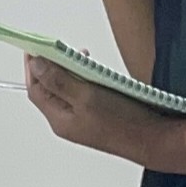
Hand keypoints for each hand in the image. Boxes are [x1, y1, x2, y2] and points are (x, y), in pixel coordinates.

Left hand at [26, 57, 173, 163]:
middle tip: (58, 48)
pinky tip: (94, 71)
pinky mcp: (97, 115)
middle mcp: (67, 121)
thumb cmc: (123, 123)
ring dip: (69, 71)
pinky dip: (84, 78)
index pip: (36, 89)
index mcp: (59, 119)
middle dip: (51, 66)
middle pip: (49, 89)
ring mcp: (82, 119)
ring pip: (66, 90)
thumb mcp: (87, 96)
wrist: (153, 139)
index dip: (33, 67)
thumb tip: (36, 66)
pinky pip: (82, 93)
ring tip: (79, 57)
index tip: (35, 47)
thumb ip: (59, 80)